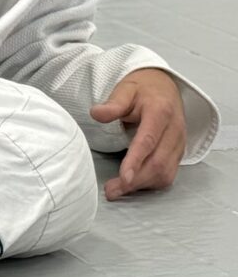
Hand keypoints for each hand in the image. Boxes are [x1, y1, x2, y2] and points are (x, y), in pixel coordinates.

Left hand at [90, 68, 185, 199]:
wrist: (163, 86)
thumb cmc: (141, 89)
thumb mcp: (125, 89)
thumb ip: (113, 103)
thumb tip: (96, 113)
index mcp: (160, 112)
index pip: (148, 141)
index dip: (136, 161)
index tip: (123, 177)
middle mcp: (175, 130)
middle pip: (158, 162)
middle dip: (135, 180)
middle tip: (112, 190)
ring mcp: (179, 143)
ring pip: (165, 172)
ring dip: (142, 185)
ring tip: (118, 190)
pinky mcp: (178, 152)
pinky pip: (169, 173)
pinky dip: (151, 182)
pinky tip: (134, 184)